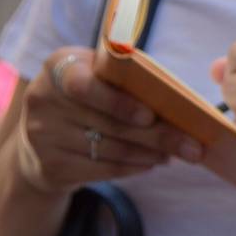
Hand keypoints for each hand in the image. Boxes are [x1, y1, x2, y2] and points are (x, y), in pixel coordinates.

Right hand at [16, 47, 205, 195]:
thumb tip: (178, 100)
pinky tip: (151, 163)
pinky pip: (102, 170)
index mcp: (60, 66)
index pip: (85, 85)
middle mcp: (43, 99)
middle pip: (109, 124)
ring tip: (176, 153)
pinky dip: (132, 168)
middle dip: (157, 136)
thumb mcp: (98, 73)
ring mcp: (43, 136)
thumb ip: (126, 77)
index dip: (118, 103)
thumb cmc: (88, 94)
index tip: (149, 116)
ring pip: (110, 149)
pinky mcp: (50, 167)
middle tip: (192, 146)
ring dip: (150, 153)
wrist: (42, 135)